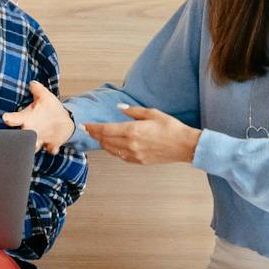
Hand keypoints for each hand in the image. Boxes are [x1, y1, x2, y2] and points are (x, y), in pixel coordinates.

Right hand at [2, 80, 75, 152]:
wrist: (63, 121)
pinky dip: (51, 148)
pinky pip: (50, 149)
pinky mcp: (51, 145)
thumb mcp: (45, 97)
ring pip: (32, 147)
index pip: (14, 119)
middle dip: (21, 135)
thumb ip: (38, 89)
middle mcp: (31, 130)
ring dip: (33, 145)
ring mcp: (40, 139)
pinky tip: (53, 147)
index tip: (6, 118)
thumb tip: (33, 82)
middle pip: (21, 135)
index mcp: (26, 118)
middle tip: (23, 133)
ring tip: (36, 142)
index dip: (9, 118)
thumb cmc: (50, 108)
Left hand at [83, 106, 199, 164]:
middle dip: (94, 135)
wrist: (184, 146)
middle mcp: (130, 144)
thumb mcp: (152, 113)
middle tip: (88, 130)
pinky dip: (112, 151)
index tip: (84, 125)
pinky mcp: (138, 161)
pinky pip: (120, 157)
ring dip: (102, 143)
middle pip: (105, 140)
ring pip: (110, 150)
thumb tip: (120, 108)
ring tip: (97, 137)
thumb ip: (133, 111)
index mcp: (132, 130)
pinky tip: (111, 146)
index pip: (105, 130)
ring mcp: (134, 155)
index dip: (92, 128)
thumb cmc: (171, 128)